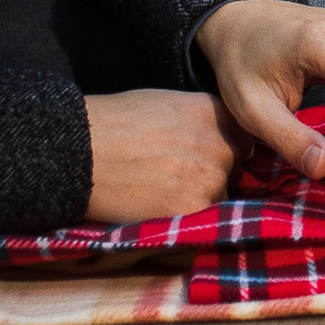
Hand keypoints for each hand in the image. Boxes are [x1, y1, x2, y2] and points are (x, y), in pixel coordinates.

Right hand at [83, 88, 242, 223]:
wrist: (82, 152)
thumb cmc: (113, 123)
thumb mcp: (166, 104)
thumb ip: (198, 121)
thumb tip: (211, 136)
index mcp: (214, 112)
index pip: (242, 137)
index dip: (225, 149)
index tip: (208, 157)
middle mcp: (221, 143)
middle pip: (234, 168)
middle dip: (214, 175)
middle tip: (177, 177)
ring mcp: (211, 177)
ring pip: (221, 196)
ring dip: (201, 199)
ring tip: (162, 192)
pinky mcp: (195, 208)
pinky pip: (204, 219)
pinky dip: (186, 218)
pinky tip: (159, 207)